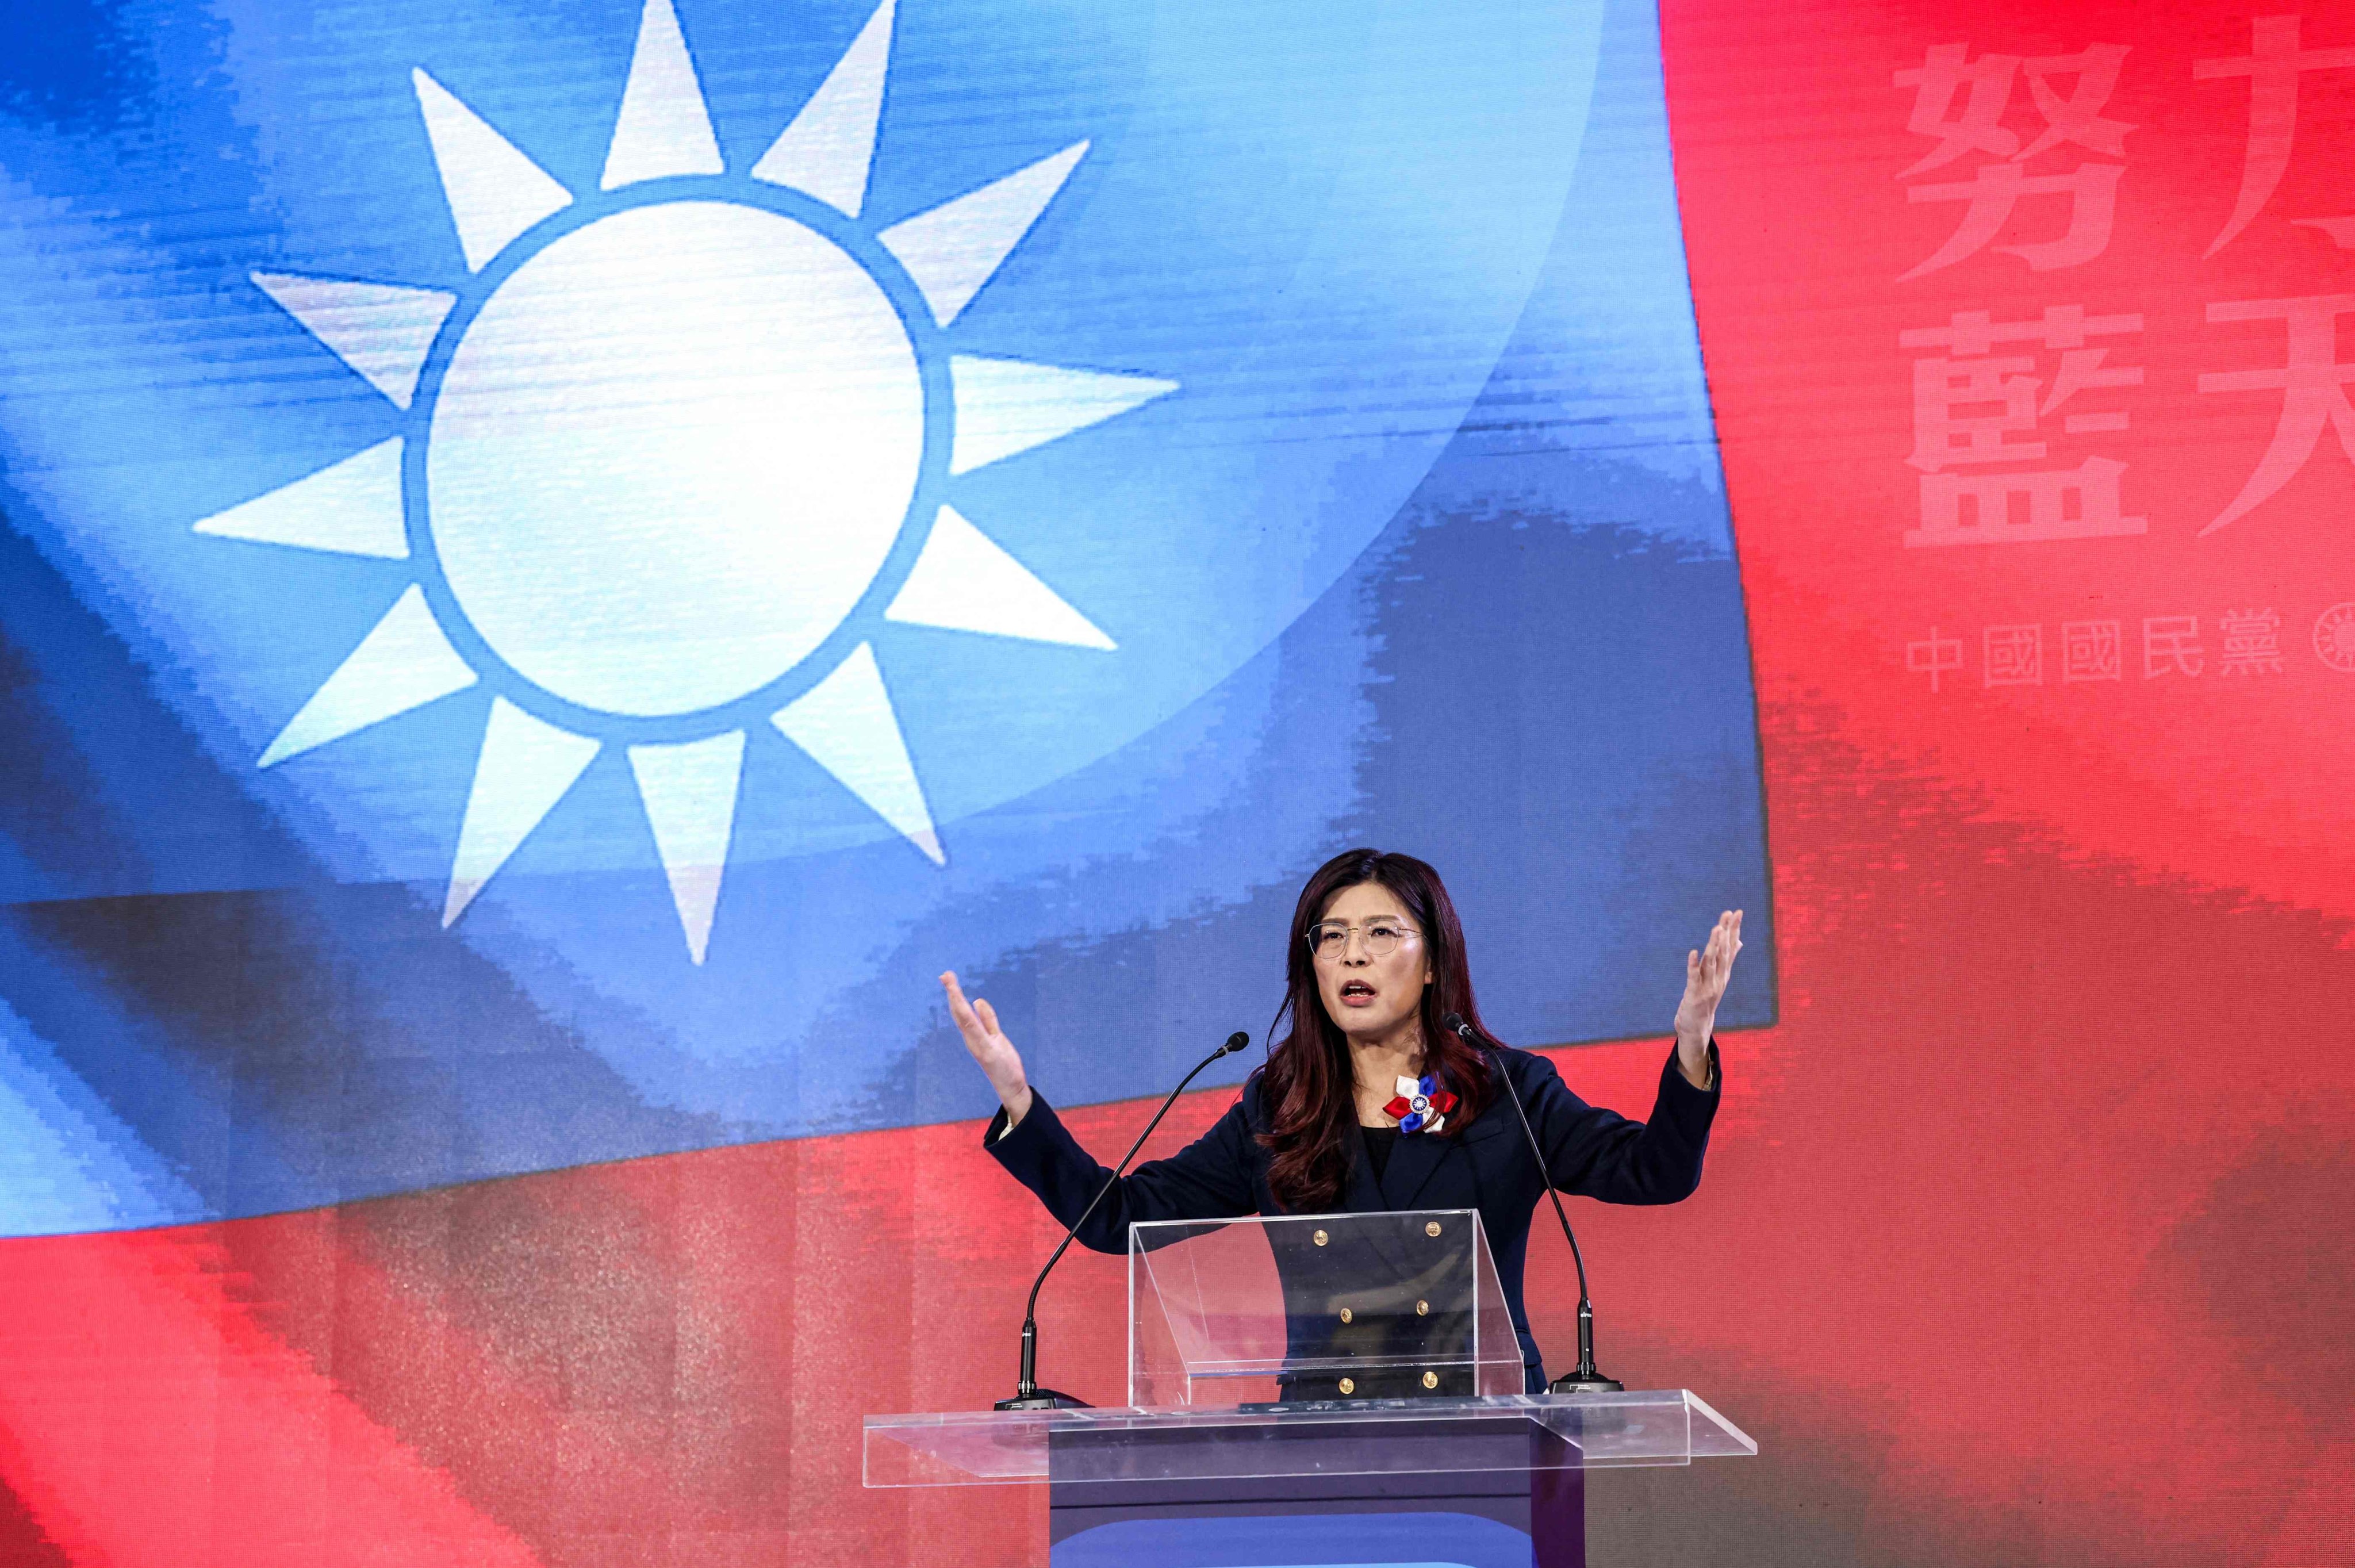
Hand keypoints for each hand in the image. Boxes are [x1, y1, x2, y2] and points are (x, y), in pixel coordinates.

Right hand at [941, 971, 1032, 1126]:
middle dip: (952, 993)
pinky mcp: (988, 1051)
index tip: (948, 977)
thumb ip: (988, 1019)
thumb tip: (978, 1000)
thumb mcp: (996, 1036)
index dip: (954, 994)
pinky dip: (969, 1017)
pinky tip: (966, 1004)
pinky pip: (977, 1031)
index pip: (962, 1011)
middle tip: (945, 974)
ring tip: (950, 983)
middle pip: (959, 1012)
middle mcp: (972, 1039)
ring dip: (957, 1000)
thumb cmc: (1003, 1063)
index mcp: (974, 1034)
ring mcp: (978, 1045)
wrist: (1012, 1087)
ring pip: (964, 1019)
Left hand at [1673, 910, 1742, 1088]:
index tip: (1737, 912)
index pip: (1731, 947)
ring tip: (1716, 929)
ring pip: (1711, 963)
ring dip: (1714, 946)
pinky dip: (1693, 964)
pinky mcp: (1694, 994)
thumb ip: (1727, 959)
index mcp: (1724, 972)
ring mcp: (1708, 986)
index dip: (1734, 929)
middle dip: (1726, 932)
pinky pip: (1694, 977)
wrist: (1697, 1027)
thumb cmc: (1705, 999)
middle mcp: (1719, 978)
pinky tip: (1693, 952)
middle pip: (1723, 952)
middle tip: (1729, 914)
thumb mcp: (1718, 978)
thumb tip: (1739, 941)